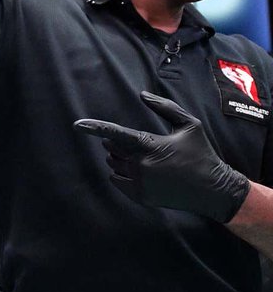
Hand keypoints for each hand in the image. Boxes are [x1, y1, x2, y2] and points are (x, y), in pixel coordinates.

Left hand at [75, 91, 250, 222]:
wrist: (214, 190)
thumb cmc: (202, 153)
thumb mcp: (190, 125)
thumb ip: (165, 107)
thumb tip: (142, 94)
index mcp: (151, 145)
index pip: (116, 134)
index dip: (95, 127)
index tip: (77, 125)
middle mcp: (142, 165)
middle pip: (112, 149)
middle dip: (117, 145)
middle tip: (140, 146)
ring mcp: (141, 183)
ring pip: (114, 165)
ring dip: (119, 159)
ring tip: (145, 160)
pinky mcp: (141, 196)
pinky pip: (117, 181)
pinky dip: (122, 175)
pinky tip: (141, 173)